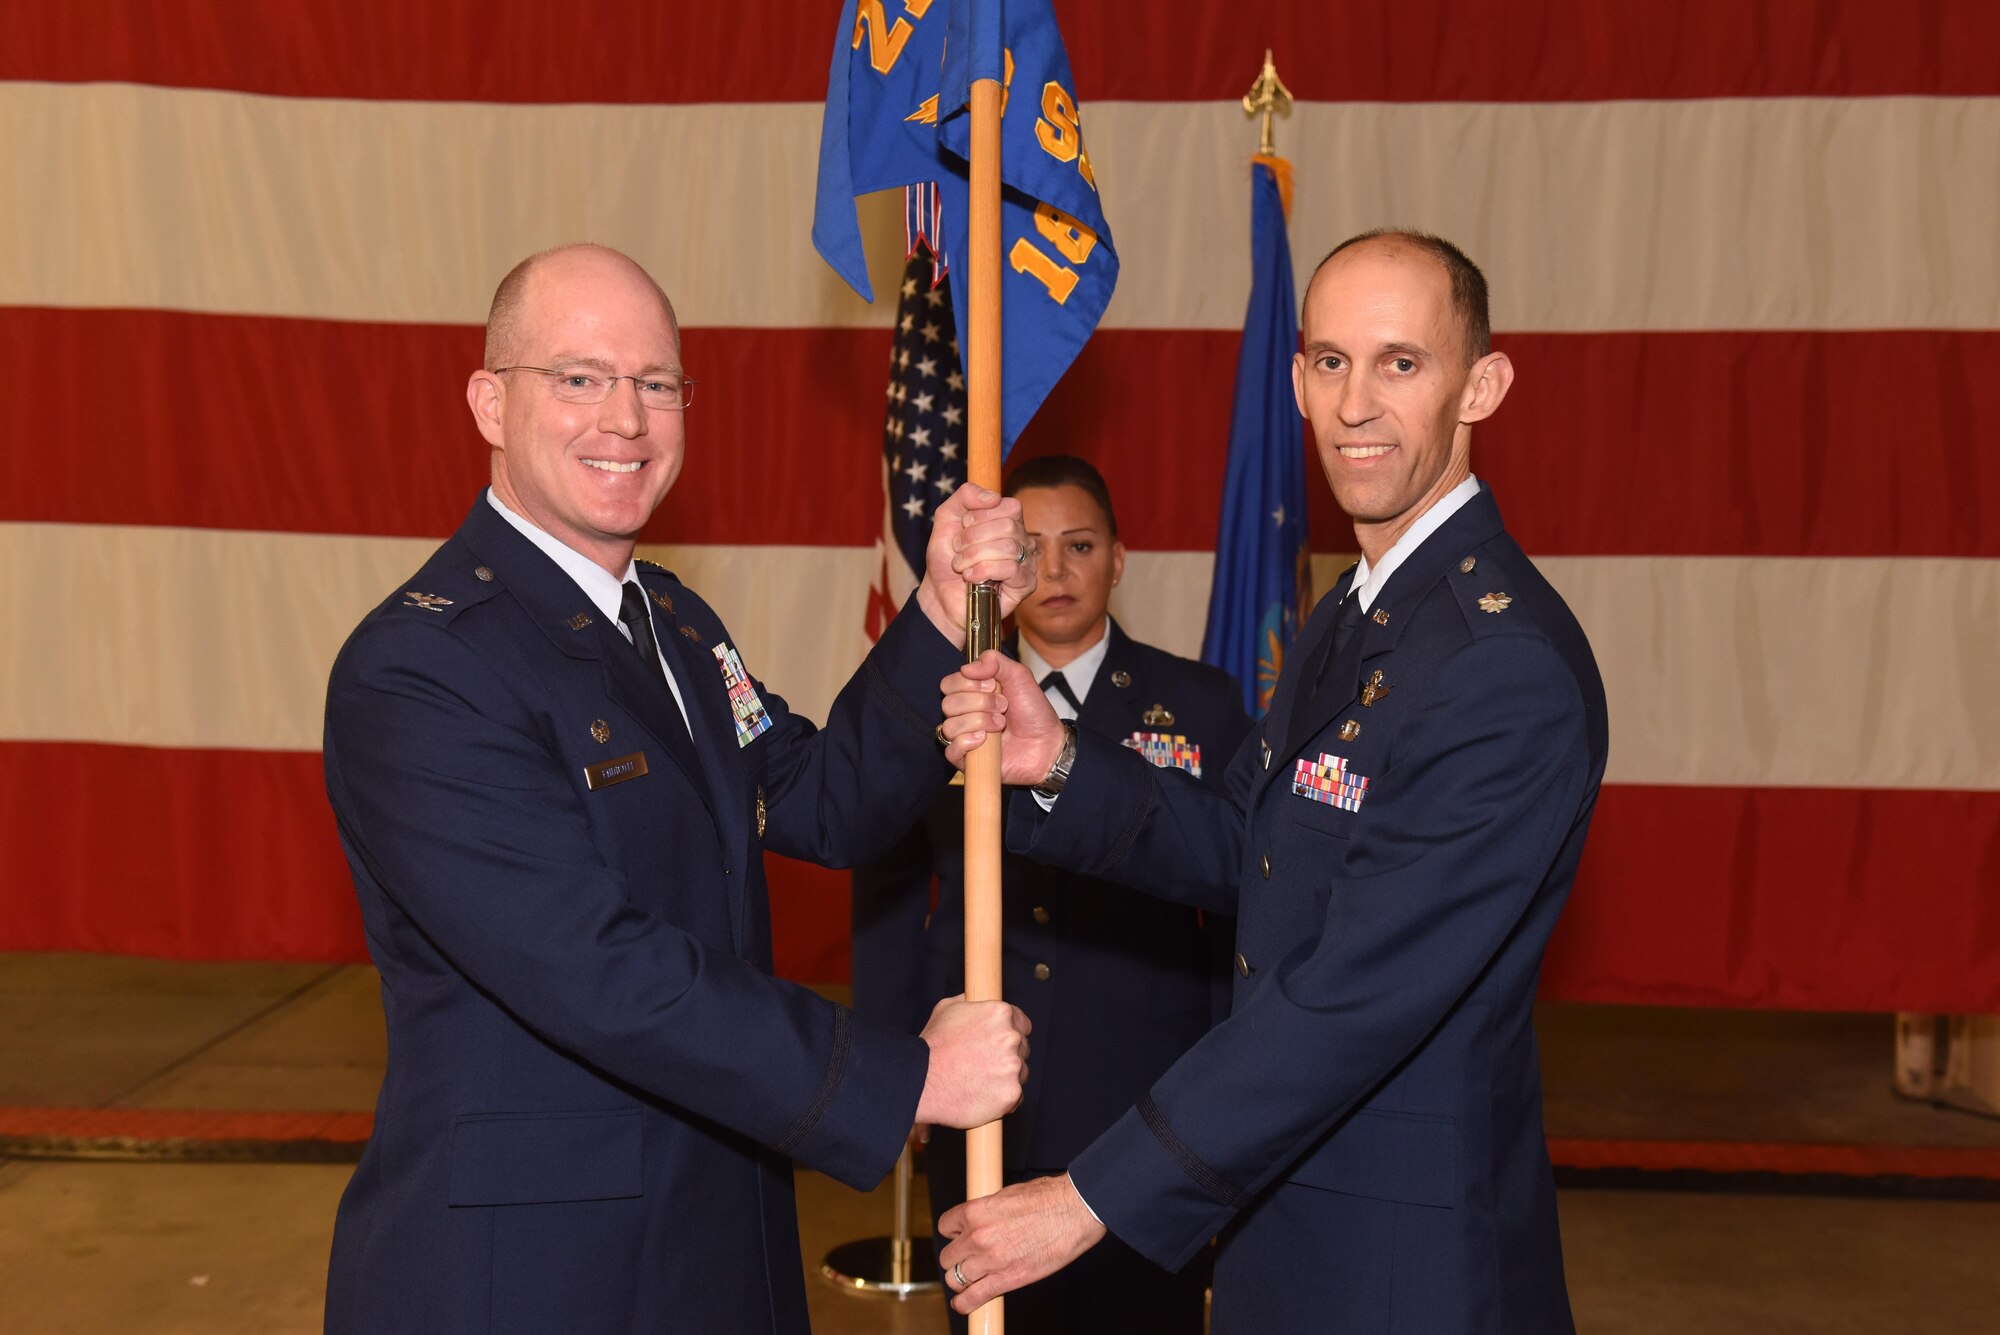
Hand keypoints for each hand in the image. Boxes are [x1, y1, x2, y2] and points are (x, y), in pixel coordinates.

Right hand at [914, 995, 1030, 1129]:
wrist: (920, 1081)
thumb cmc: (932, 1046)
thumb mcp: (947, 1009)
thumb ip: (970, 1002)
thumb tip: (976, 999)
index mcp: (1001, 1013)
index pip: (1023, 1024)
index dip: (1011, 1033)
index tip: (999, 1044)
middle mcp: (1011, 1038)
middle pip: (1022, 1049)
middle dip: (1007, 1056)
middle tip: (982, 1064)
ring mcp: (1013, 1067)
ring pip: (1020, 1073)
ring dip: (1005, 1077)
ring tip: (978, 1081)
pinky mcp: (1011, 1094)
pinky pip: (1015, 1097)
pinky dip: (1002, 1098)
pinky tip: (981, 1095)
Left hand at [915, 484, 1035, 640]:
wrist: (940, 595)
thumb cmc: (947, 558)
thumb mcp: (946, 518)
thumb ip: (965, 496)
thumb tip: (993, 497)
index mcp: (1008, 521)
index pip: (1008, 506)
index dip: (980, 516)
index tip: (963, 528)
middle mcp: (1022, 540)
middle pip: (1007, 526)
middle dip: (973, 538)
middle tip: (959, 550)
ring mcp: (1027, 562)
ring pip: (1008, 547)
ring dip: (974, 556)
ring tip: (961, 566)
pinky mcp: (1026, 584)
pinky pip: (1010, 569)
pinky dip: (983, 571)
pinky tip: (972, 578)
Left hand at [937, 1173, 1106, 1313]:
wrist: (1074, 1211)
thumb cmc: (1049, 1198)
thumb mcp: (1007, 1195)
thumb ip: (988, 1211)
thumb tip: (983, 1219)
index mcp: (976, 1212)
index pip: (945, 1227)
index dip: (954, 1233)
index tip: (960, 1237)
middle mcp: (978, 1237)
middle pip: (948, 1257)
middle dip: (956, 1258)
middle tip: (967, 1259)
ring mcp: (991, 1260)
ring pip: (956, 1278)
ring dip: (961, 1280)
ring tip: (969, 1280)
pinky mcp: (1007, 1280)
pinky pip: (974, 1297)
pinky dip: (965, 1303)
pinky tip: (963, 1303)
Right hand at [938, 650, 1065, 783]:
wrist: (1048, 743)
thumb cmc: (1034, 712)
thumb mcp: (1019, 676)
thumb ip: (995, 661)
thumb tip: (967, 667)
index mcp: (971, 693)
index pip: (949, 684)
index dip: (968, 683)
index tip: (994, 686)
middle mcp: (964, 714)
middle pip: (949, 704)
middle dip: (980, 703)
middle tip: (1003, 707)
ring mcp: (964, 737)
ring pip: (950, 726)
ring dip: (979, 722)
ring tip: (1001, 725)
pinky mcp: (967, 760)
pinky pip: (951, 750)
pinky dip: (967, 742)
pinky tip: (985, 740)